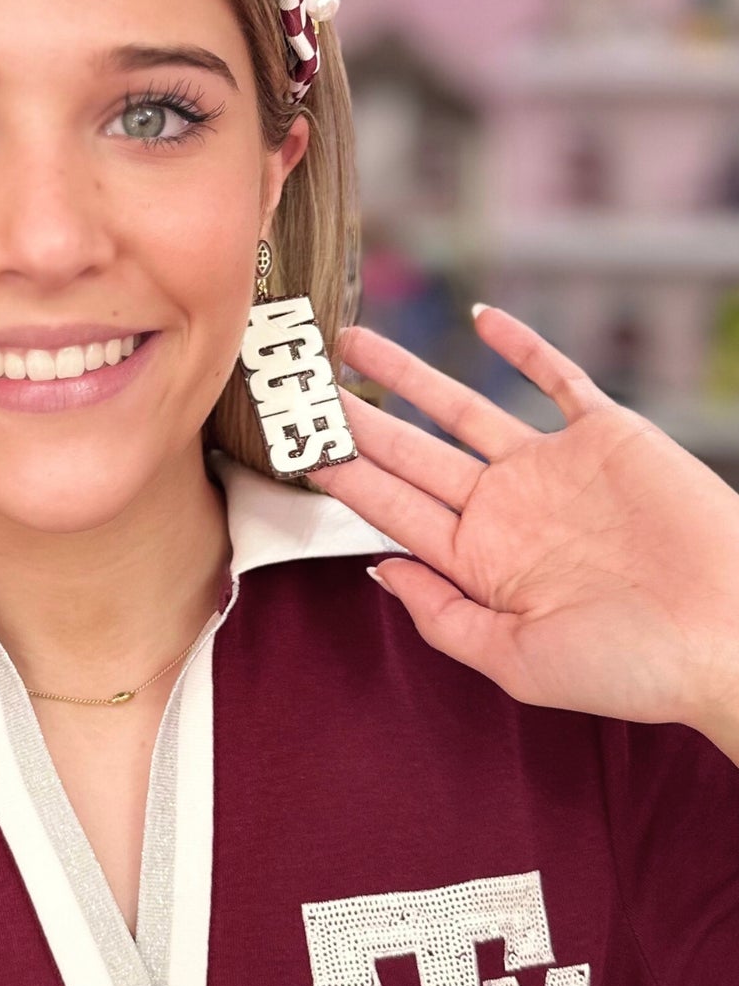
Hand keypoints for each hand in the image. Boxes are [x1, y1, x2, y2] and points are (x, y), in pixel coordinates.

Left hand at [309, 305, 738, 731]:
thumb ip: (441, 616)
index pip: (391, 507)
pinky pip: (557, 377)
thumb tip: (378, 571)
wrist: (734, 635)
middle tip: (300, 383)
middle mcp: (507, 509)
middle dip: (355, 419)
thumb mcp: (516, 660)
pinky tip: (480, 319)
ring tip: (354, 341)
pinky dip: (522, 346)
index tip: (291, 444)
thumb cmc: (634, 666)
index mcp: (480, 562)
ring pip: (463, 408)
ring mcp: (554, 468)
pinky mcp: (609, 435)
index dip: (340, 474)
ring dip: (409, 374)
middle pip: (410, 453)